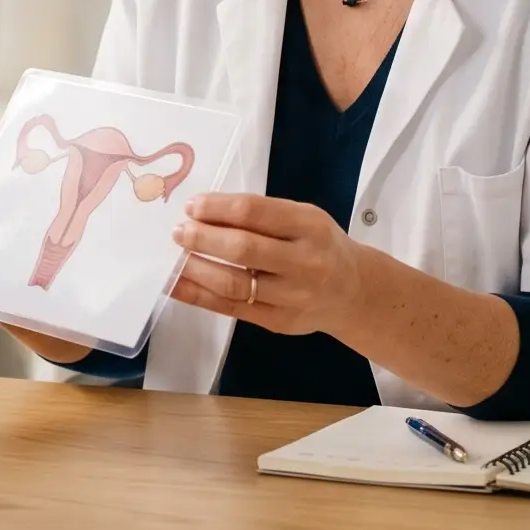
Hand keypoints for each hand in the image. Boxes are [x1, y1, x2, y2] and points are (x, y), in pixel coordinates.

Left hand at [170, 194, 374, 337]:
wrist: (353, 293)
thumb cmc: (319, 246)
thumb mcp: (302, 219)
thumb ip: (261, 216)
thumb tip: (202, 213)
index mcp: (310, 226)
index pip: (254, 212)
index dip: (217, 208)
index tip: (191, 207)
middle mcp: (304, 262)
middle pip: (243, 249)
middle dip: (202, 238)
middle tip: (178, 232)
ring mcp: (292, 296)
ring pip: (233, 284)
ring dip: (196, 269)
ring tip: (176, 258)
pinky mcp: (279, 322)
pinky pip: (231, 308)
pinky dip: (198, 296)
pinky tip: (177, 285)